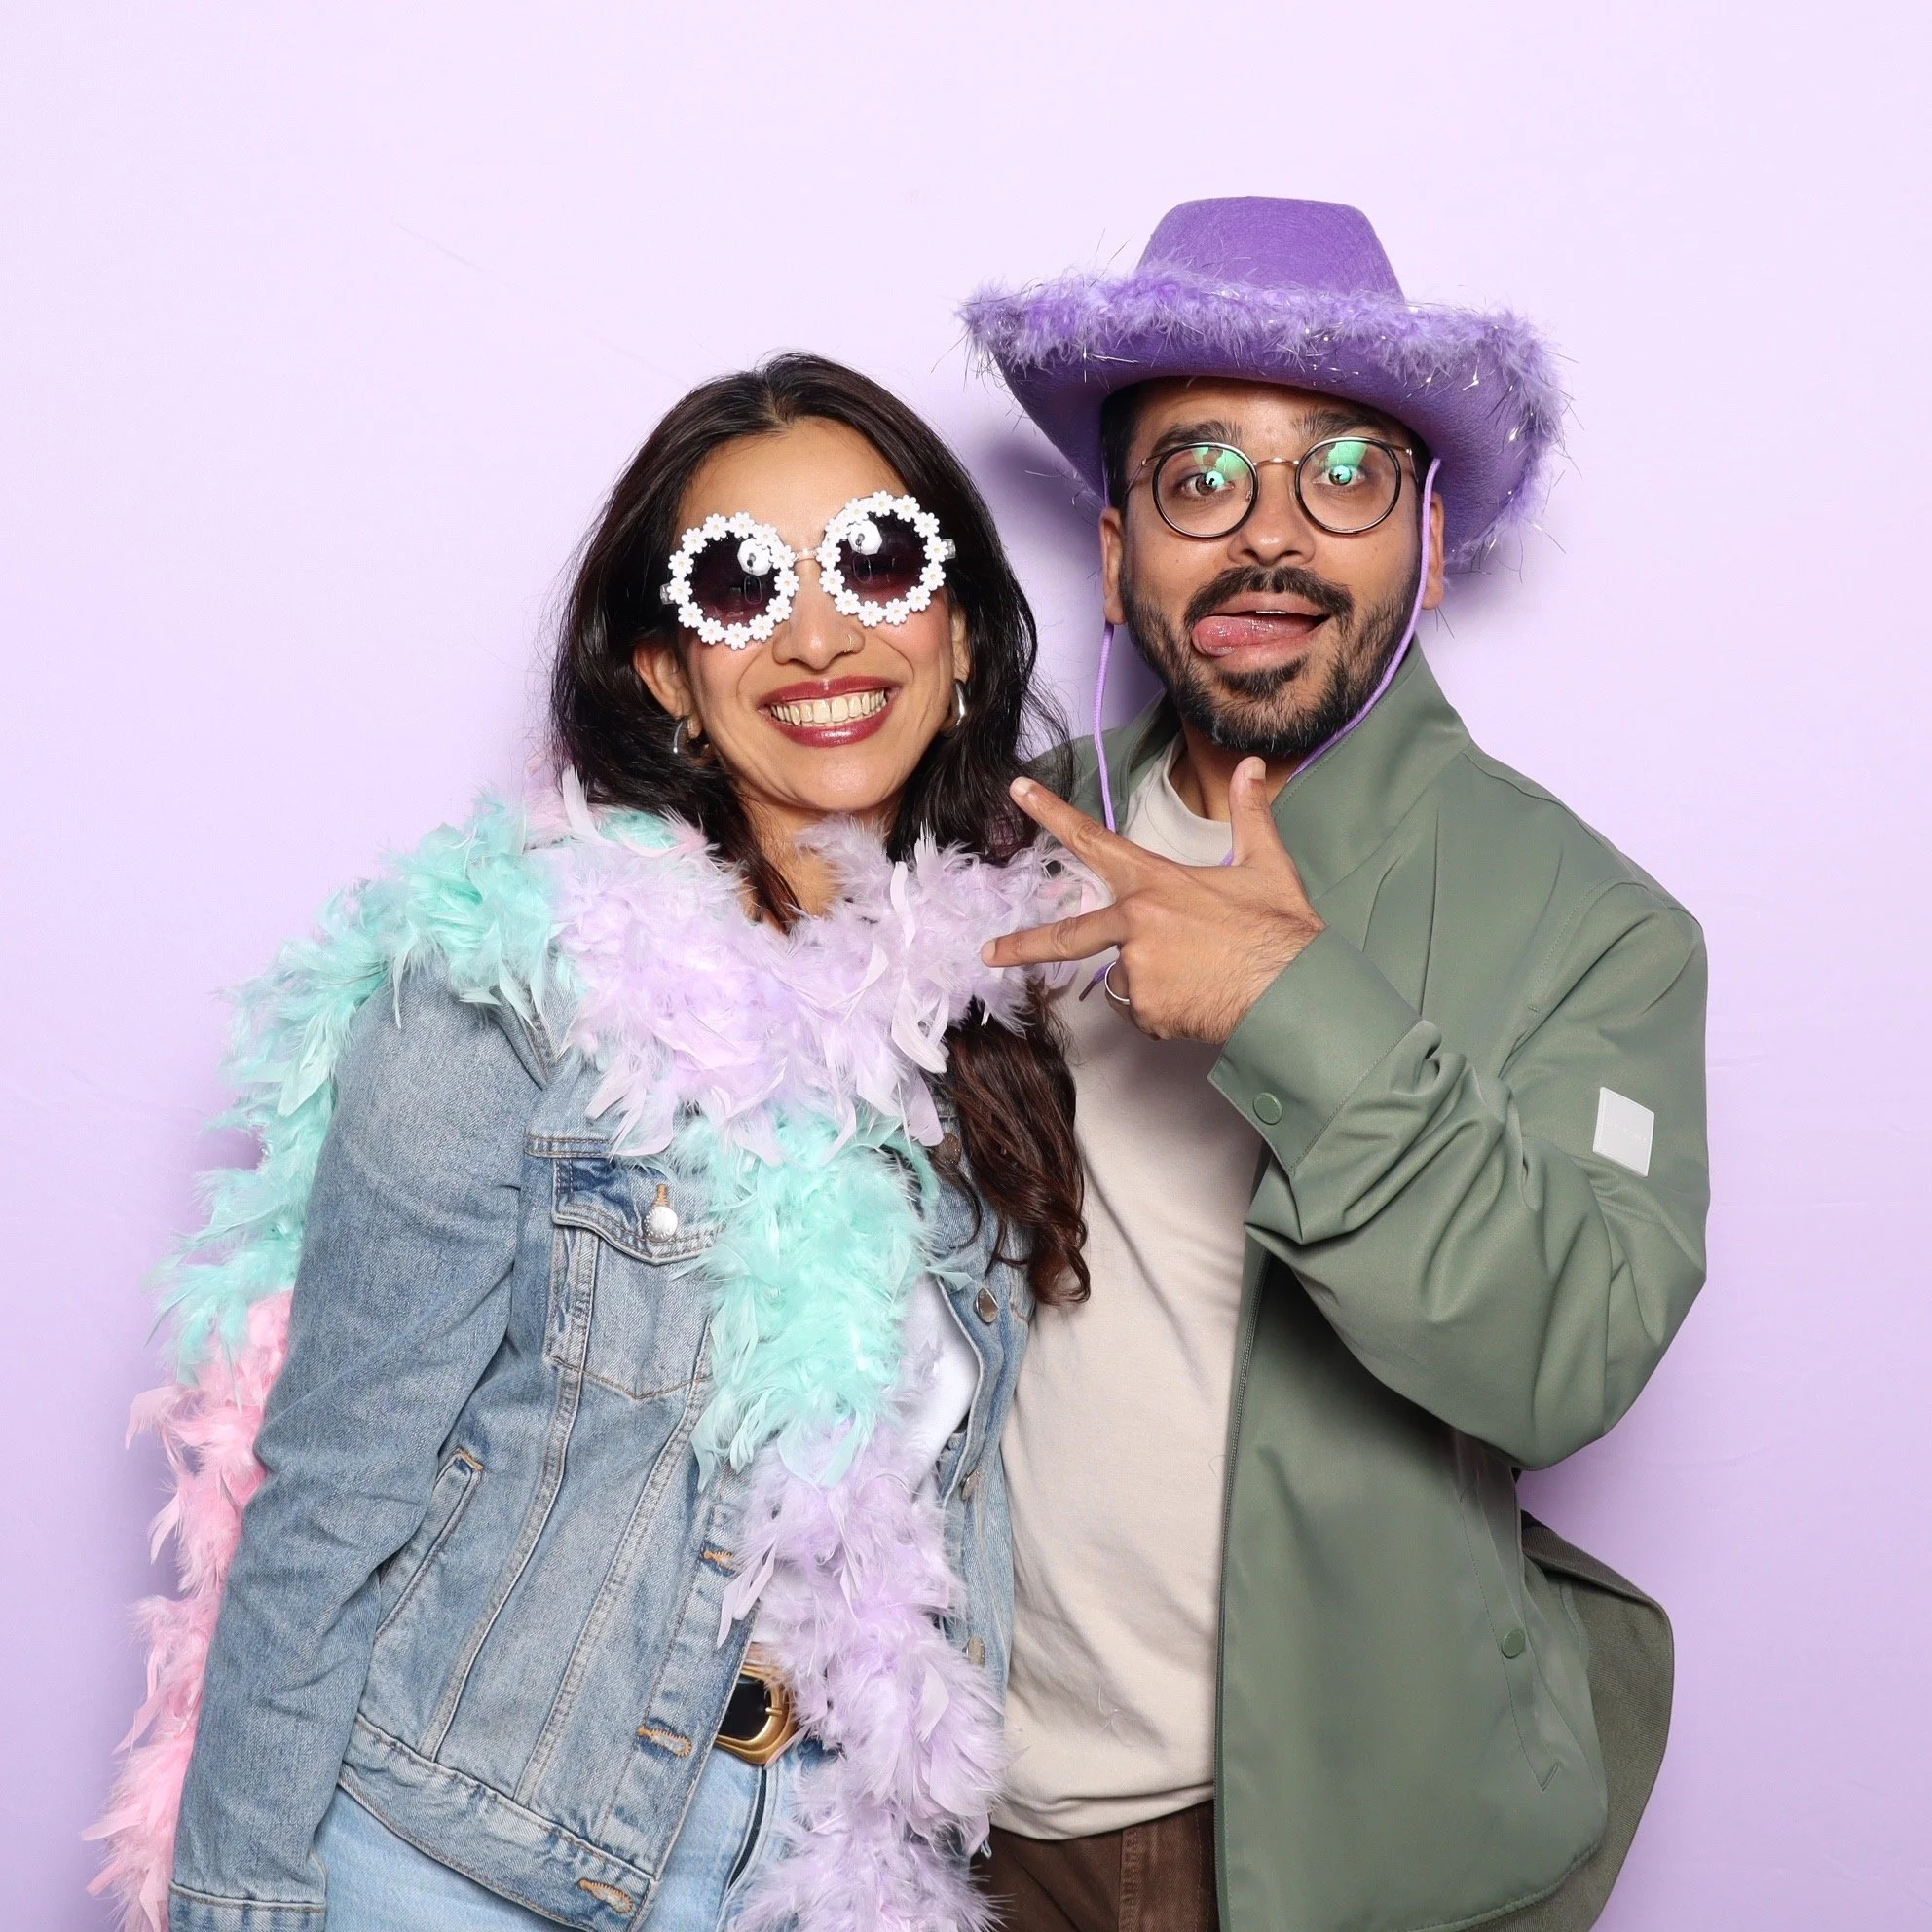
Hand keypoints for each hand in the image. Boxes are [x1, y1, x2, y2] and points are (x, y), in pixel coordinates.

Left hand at [983, 758, 1324, 1042]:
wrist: (1294, 992)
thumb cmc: (1280, 930)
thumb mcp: (1265, 865)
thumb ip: (1249, 814)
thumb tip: (1248, 767)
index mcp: (1155, 883)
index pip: (1092, 840)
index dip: (1051, 813)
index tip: (1018, 793)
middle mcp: (1135, 923)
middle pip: (1067, 936)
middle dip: (1021, 945)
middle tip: (990, 953)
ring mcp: (1137, 969)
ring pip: (1125, 977)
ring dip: (1149, 980)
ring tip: (1200, 975)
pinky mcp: (1146, 1008)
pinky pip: (1143, 1009)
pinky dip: (1164, 1009)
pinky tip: (1199, 1000)